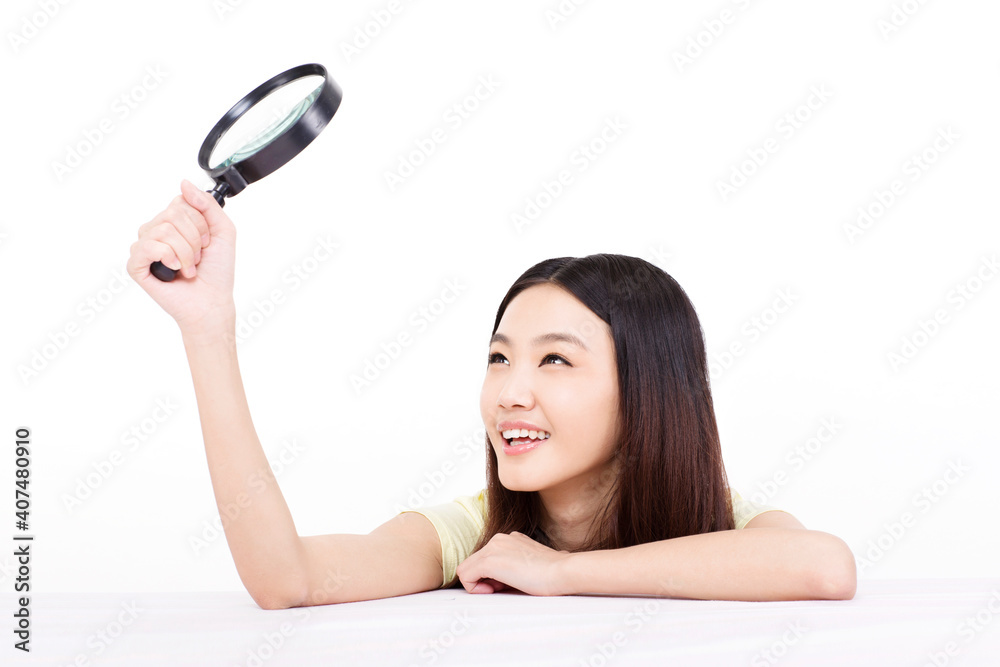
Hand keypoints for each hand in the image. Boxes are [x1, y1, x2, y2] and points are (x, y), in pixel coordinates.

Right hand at [127, 179, 237, 333]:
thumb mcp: (223, 230)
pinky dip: (168, 257)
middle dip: (195, 238)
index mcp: (173, 222)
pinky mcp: (136, 265)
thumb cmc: (217, 270)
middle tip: (198, 257)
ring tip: (188, 267)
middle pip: (173, 214)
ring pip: (163, 230)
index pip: (180, 202)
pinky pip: (147, 247)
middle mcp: (156, 231)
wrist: (212, 302)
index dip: (200, 223)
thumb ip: (207, 204)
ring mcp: (144, 247)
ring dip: (186, 252)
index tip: (207, 242)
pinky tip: (174, 269)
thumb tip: (184, 183)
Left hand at [455, 531, 572, 595]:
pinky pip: (466, 576)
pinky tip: (494, 591)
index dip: (491, 577)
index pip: (486, 559)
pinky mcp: (490, 560)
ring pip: (467, 569)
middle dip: (484, 580)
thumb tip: (504, 581)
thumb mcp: (530, 566)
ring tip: (502, 589)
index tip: (507, 585)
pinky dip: (474, 588)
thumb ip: (514, 568)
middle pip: (474, 563)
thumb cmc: (553, 573)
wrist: (562, 571)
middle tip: (504, 589)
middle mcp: (499, 539)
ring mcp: (493, 547)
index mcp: (510, 539)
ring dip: (480, 584)